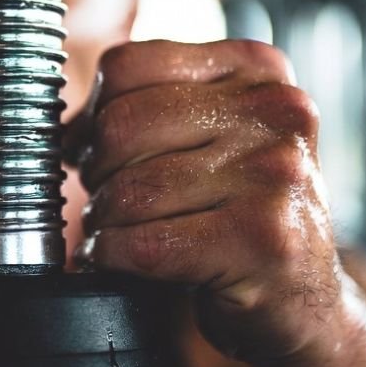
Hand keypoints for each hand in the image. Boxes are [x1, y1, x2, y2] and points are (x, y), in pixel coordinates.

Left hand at [76, 39, 341, 363]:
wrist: (304, 301)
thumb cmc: (240, 214)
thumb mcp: (208, 138)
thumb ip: (145, 109)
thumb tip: (61, 129)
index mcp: (255, 70)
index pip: (128, 65)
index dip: (92, 115)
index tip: (92, 150)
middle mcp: (276, 112)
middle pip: (122, 125)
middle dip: (95, 173)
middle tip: (106, 201)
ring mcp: (275, 174)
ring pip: (129, 191)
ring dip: (105, 223)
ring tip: (120, 234)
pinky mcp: (264, 240)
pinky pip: (145, 245)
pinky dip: (114, 259)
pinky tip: (123, 263)